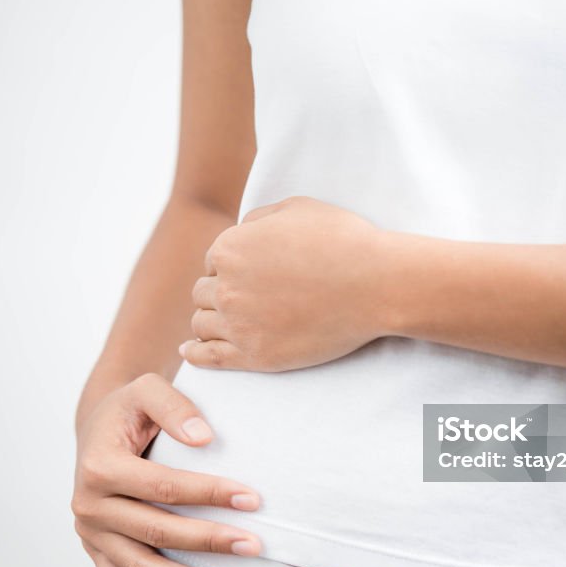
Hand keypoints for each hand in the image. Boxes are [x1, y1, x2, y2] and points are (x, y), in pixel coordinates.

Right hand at [72, 373, 262, 566]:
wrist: (97, 427)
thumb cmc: (129, 409)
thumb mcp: (147, 390)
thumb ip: (175, 407)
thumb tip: (205, 439)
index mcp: (99, 466)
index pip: (164, 487)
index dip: (210, 494)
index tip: (252, 500)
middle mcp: (88, 504)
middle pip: (156, 530)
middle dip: (208, 540)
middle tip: (254, 546)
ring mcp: (90, 532)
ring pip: (139, 565)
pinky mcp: (94, 549)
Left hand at [181, 196, 391, 371]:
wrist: (375, 285)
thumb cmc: (343, 241)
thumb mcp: (296, 208)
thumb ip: (258, 219)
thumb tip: (242, 231)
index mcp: (230, 248)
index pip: (213, 261)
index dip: (231, 267)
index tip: (250, 276)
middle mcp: (226, 287)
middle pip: (203, 293)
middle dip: (220, 293)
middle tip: (243, 300)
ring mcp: (238, 324)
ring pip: (201, 325)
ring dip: (211, 321)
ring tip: (225, 324)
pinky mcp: (255, 356)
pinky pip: (209, 358)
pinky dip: (195, 355)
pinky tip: (189, 352)